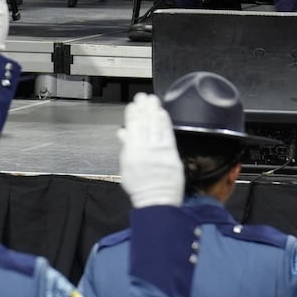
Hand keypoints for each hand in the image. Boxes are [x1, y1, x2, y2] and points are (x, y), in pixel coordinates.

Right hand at [117, 93, 184, 207]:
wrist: (157, 200)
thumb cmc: (139, 186)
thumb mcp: (126, 167)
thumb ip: (126, 148)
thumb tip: (124, 132)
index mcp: (133, 153)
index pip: (133, 129)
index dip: (133, 115)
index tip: (133, 104)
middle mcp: (147, 150)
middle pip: (146, 125)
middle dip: (145, 109)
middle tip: (144, 96)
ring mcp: (161, 153)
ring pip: (158, 129)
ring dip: (155, 112)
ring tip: (154, 101)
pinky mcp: (173, 156)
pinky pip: (169, 136)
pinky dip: (166, 124)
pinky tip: (163, 115)